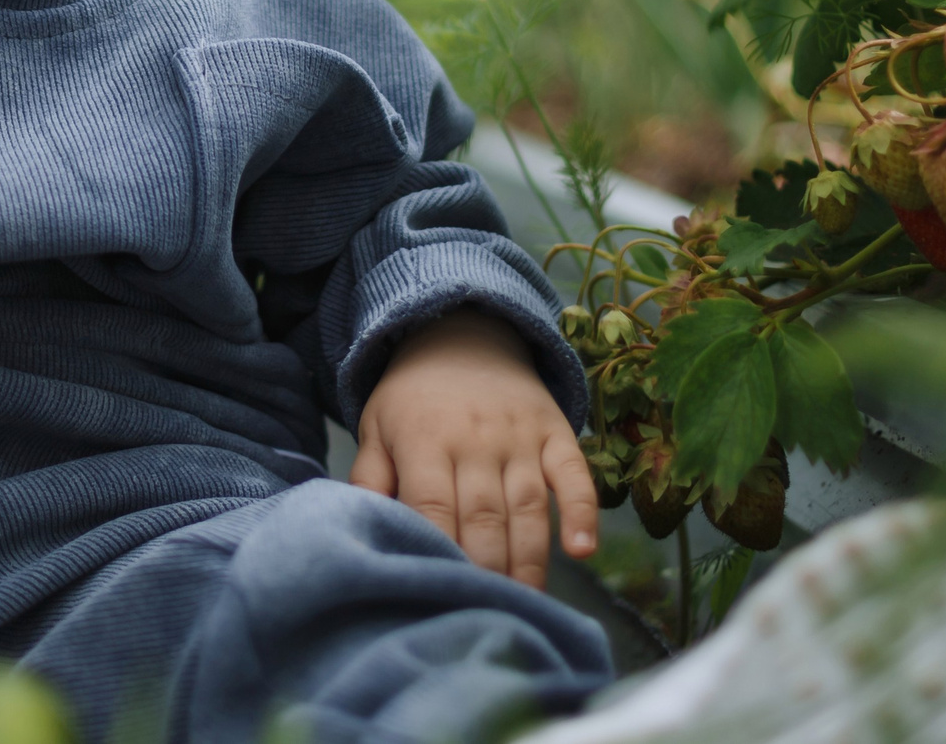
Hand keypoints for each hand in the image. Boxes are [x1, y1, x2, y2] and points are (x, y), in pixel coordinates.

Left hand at [350, 310, 597, 588]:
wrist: (462, 334)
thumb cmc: (413, 398)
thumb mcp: (376, 428)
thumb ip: (369, 478)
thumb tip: (362, 527)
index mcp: (425, 440)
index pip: (433, 506)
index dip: (441, 550)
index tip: (443, 591)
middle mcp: (475, 439)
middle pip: (484, 516)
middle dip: (486, 568)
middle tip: (487, 611)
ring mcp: (519, 437)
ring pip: (528, 506)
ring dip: (530, 558)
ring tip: (528, 602)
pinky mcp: (555, 432)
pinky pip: (574, 475)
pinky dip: (583, 512)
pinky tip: (581, 551)